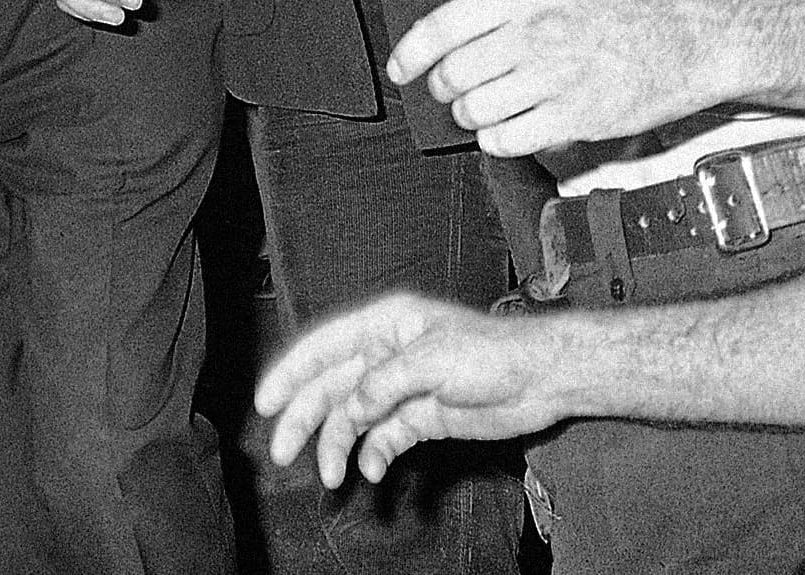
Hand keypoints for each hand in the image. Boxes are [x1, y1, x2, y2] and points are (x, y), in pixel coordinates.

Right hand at [256, 292, 568, 488]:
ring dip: (338, 446)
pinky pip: (384, 439)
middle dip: (304, 420)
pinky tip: (370, 472)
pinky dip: (372, 456)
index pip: (324, 347)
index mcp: (384, 326)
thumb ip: (383, 383)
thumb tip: (352, 410)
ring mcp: (402, 389)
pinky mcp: (420, 418)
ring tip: (332, 477)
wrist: (539, 380)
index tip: (265, 403)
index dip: (290, 373)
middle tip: (281, 453)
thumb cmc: (491, 353)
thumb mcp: (432, 360)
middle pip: (331, 388)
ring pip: (354, 419)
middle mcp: (386, 355)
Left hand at [387, 0, 719, 158]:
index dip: (411, 53)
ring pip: (475, 110)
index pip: (443, 25)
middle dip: (447, 91)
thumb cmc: (620, 18)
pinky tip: (515, 128)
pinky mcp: (576, 116)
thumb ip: (503, 12)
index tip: (402, 69)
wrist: (688, 44)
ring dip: (473, 118)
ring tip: (494, 110)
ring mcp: (556, 75)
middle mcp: (536, 31)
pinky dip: (499, 141)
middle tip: (461, 93)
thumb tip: (445, 44)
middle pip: (453, 74)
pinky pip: (506, 140)